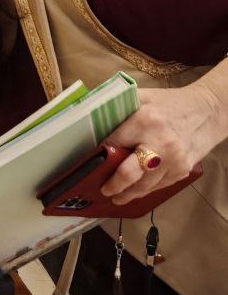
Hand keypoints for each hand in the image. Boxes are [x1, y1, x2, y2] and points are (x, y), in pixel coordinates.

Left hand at [101, 83, 224, 204]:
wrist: (208, 111)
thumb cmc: (169, 104)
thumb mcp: (143, 97)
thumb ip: (119, 108)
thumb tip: (89, 119)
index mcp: (145, 121)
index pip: (113, 143)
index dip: (98, 154)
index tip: (86, 163)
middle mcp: (159, 143)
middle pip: (128, 173)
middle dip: (112, 185)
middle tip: (103, 190)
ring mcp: (173, 160)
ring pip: (143, 186)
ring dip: (127, 194)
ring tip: (116, 197)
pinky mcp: (181, 170)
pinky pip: (158, 186)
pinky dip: (145, 190)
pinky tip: (135, 191)